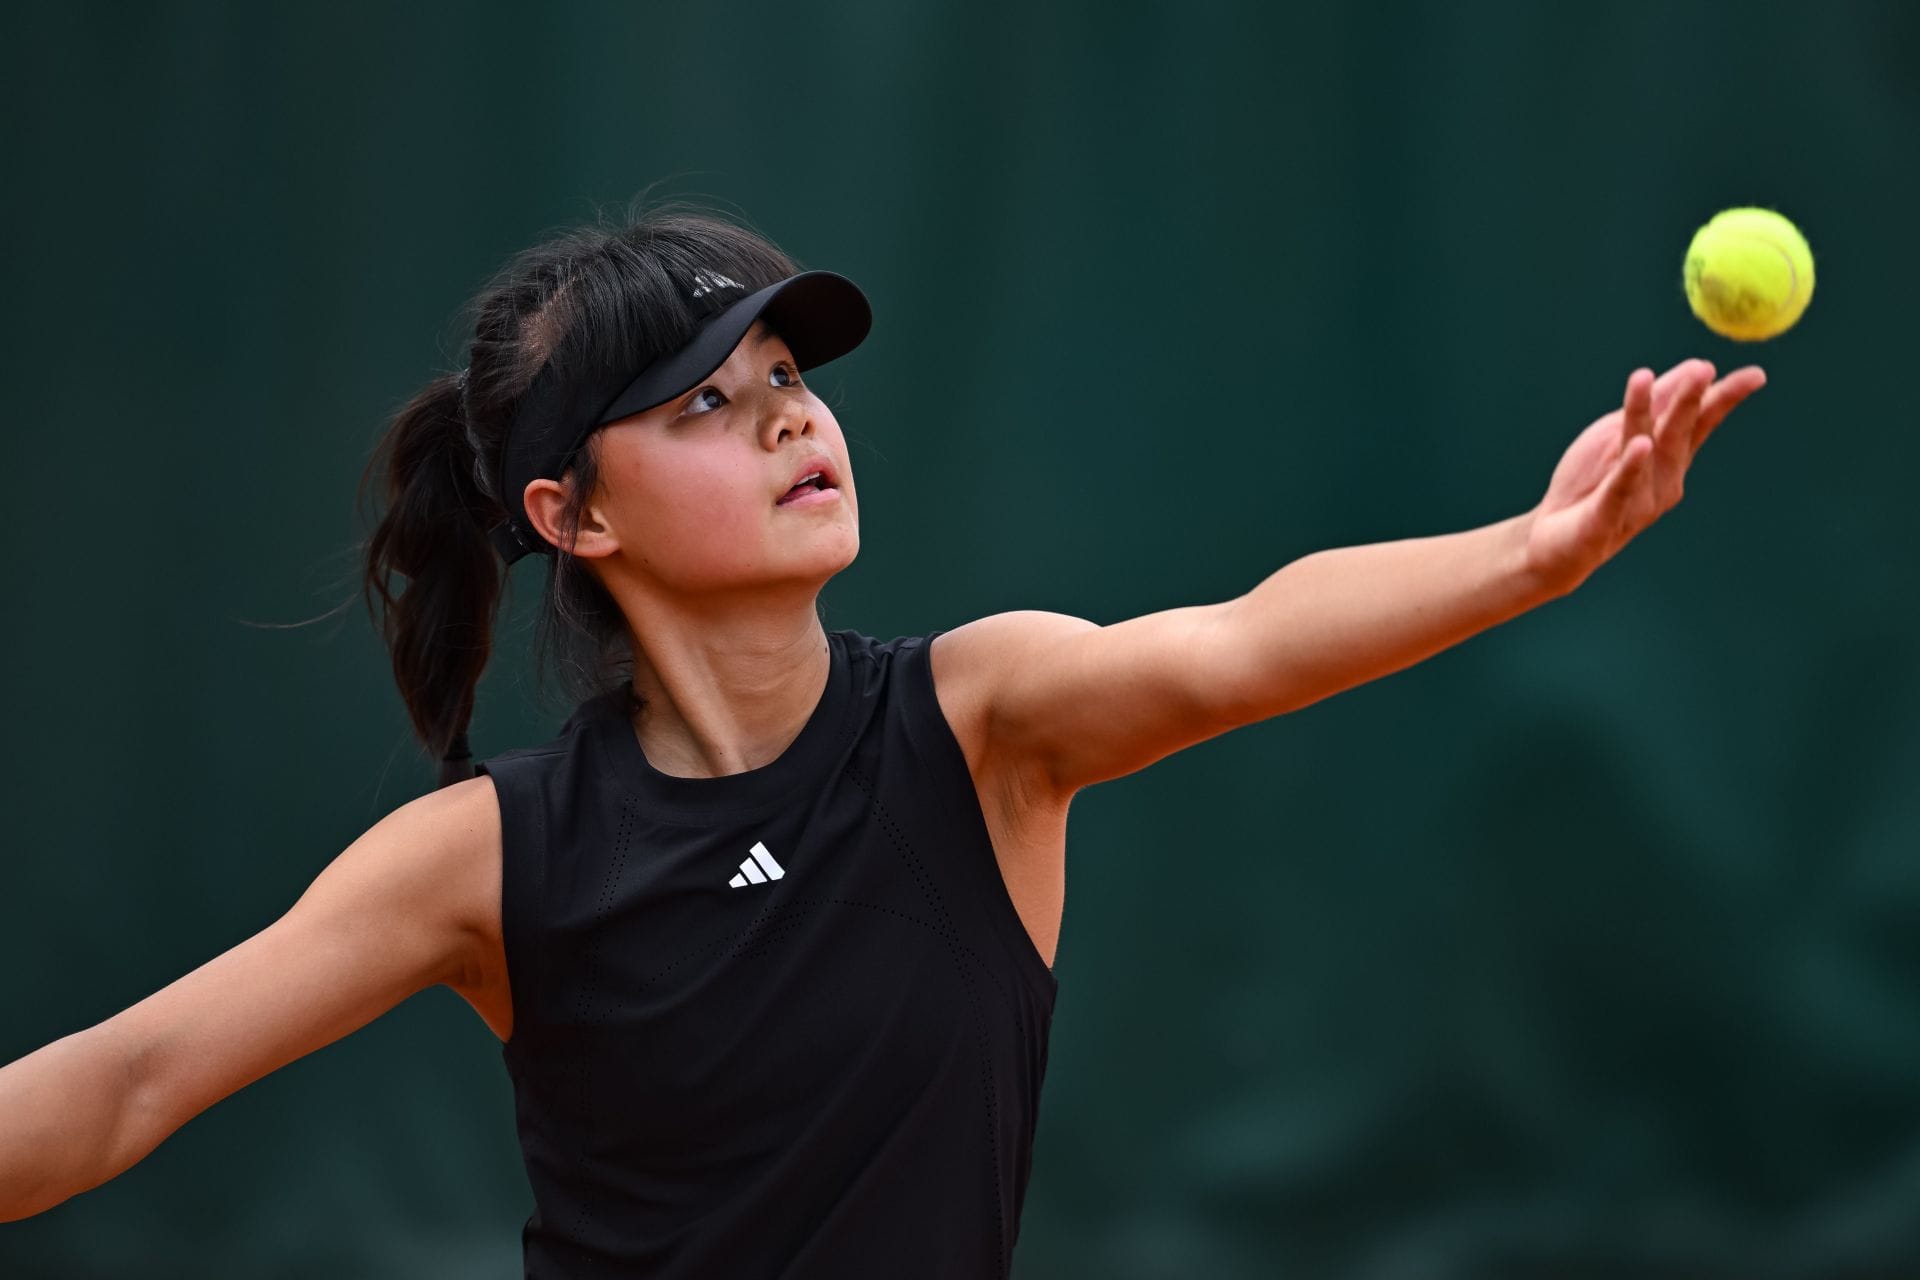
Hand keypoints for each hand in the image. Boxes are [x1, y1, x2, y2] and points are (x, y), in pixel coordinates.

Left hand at [1525, 358, 1767, 594]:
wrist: (1551, 541)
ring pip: (1644, 454)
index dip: (1725, 399)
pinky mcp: (1606, 519)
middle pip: (1677, 435)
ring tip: (1645, 380)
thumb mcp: (1617, 434)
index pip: (1701, 423)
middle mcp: (1663, 481)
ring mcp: (1638, 503)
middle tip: (1703, 371)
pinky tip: (1640, 447)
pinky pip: (1620, 489)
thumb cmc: (1589, 483)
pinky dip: (1630, 468)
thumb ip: (1654, 405)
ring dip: (1643, 414)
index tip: (1756, 375)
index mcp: (1668, 458)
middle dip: (1688, 401)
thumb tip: (1698, 366)